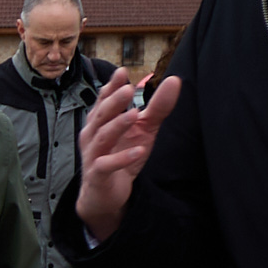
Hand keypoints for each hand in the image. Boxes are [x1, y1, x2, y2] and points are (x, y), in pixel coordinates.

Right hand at [74, 65, 180, 242]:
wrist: (104, 194)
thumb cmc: (120, 155)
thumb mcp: (143, 129)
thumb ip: (157, 107)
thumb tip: (174, 80)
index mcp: (101, 122)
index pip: (104, 100)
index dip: (111, 87)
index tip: (122, 72)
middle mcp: (93, 136)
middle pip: (101, 115)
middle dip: (113, 102)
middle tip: (128, 89)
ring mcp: (94, 155)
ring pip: (102, 137)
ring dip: (118, 125)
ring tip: (134, 115)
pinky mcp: (98, 175)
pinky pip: (107, 165)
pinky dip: (122, 159)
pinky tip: (138, 151)